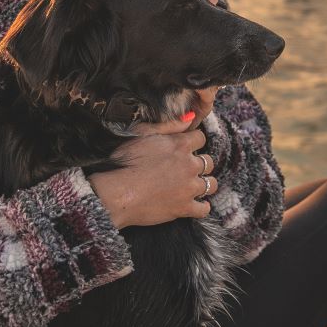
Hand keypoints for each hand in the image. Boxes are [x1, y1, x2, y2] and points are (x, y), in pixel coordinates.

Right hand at [89, 91, 220, 228]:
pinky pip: (204, 209)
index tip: (185, 148)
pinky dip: (202, 207)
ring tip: (192, 186)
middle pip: (209, 162)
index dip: (193, 142)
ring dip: (203, 184)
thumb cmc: (124, 162)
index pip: (201, 138)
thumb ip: (169, 125)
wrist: (116, 194)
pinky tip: (196, 205)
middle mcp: (189, 165)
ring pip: (211, 184)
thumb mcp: (142, 133)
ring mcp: (189, 188)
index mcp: (180, 145)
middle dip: (200, 163)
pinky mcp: (184, 208)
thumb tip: (191, 118)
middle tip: (186, 168)